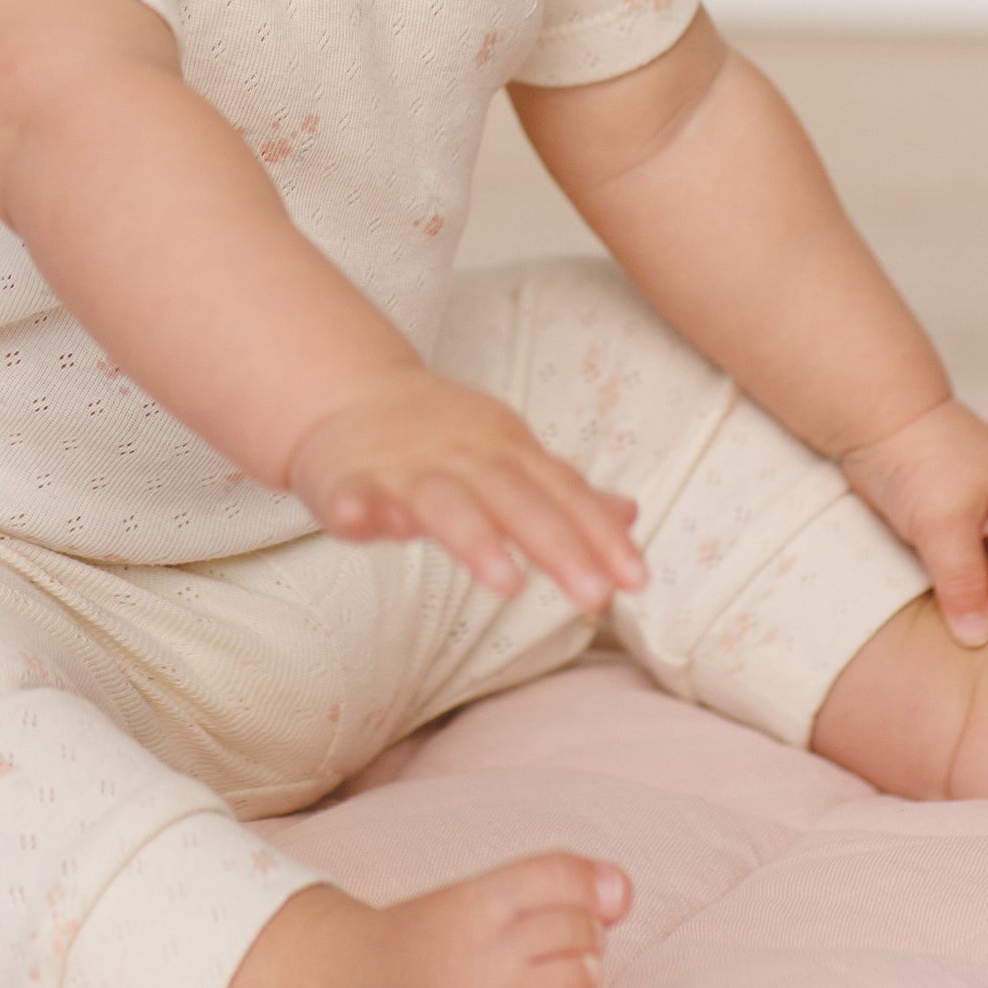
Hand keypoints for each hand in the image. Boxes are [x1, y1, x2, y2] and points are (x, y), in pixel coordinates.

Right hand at [287, 368, 648, 612]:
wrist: (350, 392)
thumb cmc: (441, 439)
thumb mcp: (507, 456)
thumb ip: (562, 492)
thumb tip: (631, 515)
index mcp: (505, 452)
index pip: (561, 493)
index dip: (599, 534)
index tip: (636, 579)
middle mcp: (462, 457)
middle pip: (515, 499)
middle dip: (557, 545)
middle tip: (595, 596)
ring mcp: (405, 469)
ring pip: (444, 504)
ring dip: (476, 540)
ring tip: (507, 585)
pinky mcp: (350, 480)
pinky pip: (353, 494)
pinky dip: (355, 507)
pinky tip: (356, 521)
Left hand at [839, 397, 987, 645]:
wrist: (868, 417)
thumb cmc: (916, 456)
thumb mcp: (942, 523)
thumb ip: (963, 583)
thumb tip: (976, 637)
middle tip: (970, 625)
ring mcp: (976, 522)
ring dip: (972, 598)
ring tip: (946, 617)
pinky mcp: (942, 527)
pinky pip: (959, 570)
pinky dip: (948, 586)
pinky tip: (926, 600)